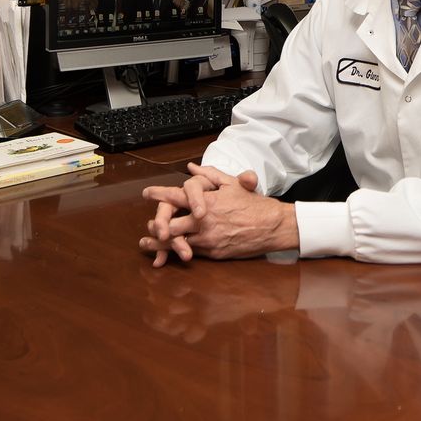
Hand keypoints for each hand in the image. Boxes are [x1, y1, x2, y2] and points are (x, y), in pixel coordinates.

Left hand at [139, 162, 294, 265]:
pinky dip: (178, 252)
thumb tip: (192, 167)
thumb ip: (211, 174)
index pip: (177, 196)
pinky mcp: (213, 253)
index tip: (147, 193)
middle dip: (156, 226)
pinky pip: (191, 252)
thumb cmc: (254, 204)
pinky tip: (169, 253)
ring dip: (160, 244)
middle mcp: (204, 221)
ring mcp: (207, 239)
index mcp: (207, 201)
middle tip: (147, 228)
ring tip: (147, 244)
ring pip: (177, 243)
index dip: (159, 194)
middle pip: (170, 225)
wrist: (273, 227)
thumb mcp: (234, 184)